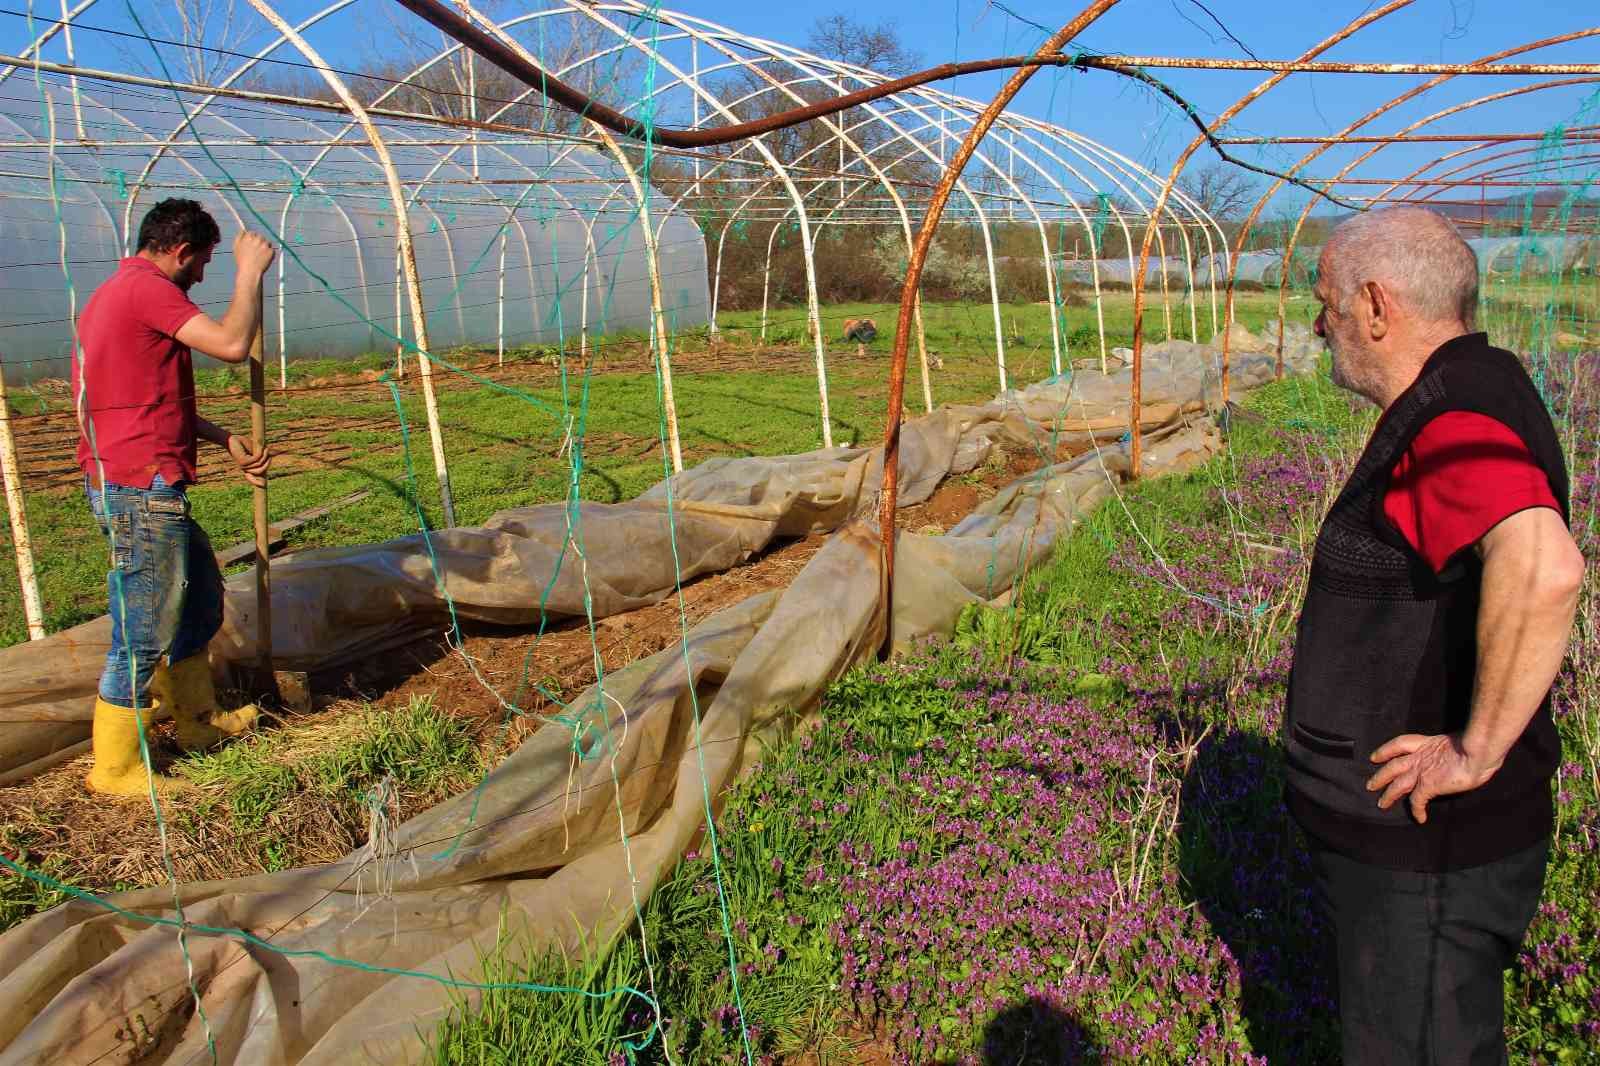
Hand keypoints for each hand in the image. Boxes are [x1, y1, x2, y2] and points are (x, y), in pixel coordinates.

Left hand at [227, 434, 272, 487]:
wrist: (232, 439)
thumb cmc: (243, 444)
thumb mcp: (255, 451)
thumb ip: (262, 455)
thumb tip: (275, 454)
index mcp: (247, 468)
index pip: (251, 478)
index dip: (256, 482)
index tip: (263, 485)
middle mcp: (245, 468)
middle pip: (261, 471)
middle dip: (267, 463)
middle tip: (269, 453)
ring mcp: (243, 466)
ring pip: (260, 464)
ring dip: (265, 456)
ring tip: (266, 448)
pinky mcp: (243, 461)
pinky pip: (257, 459)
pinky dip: (262, 453)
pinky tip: (263, 448)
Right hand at [233, 230, 276, 276]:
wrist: (250, 271)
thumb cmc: (241, 260)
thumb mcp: (236, 247)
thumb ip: (239, 236)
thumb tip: (243, 229)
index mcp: (249, 237)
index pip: (252, 233)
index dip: (252, 239)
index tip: (251, 245)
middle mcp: (257, 239)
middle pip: (261, 237)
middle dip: (259, 242)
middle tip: (256, 252)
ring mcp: (265, 245)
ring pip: (267, 243)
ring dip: (265, 248)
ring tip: (259, 256)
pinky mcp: (271, 251)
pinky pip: (271, 250)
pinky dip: (269, 254)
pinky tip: (263, 259)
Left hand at [1366, 733, 1498, 823]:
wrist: (1479, 751)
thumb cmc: (1478, 746)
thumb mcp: (1462, 744)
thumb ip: (1455, 751)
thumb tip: (1462, 757)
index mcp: (1428, 743)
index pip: (1400, 744)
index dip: (1386, 750)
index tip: (1376, 756)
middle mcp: (1420, 756)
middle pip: (1393, 766)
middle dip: (1381, 776)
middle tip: (1370, 785)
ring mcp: (1422, 770)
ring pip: (1398, 784)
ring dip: (1389, 795)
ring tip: (1381, 804)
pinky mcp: (1427, 784)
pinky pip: (1417, 801)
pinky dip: (1417, 810)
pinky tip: (1419, 818)